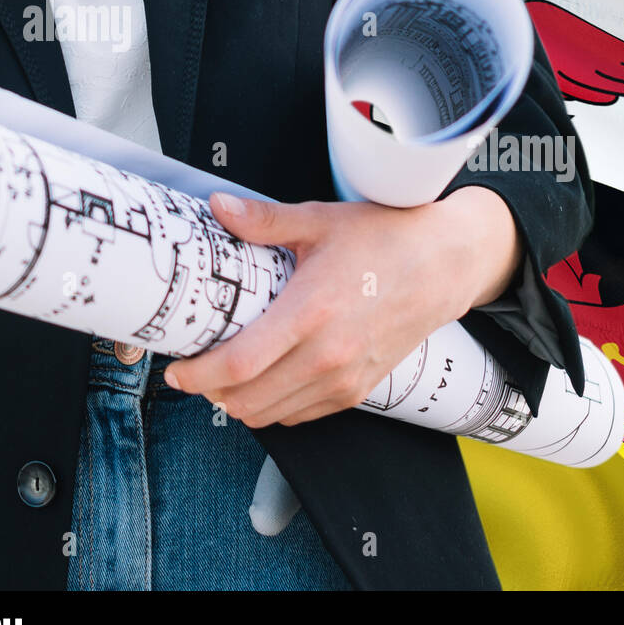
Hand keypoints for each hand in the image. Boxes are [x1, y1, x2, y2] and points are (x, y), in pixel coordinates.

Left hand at [163, 186, 521, 427]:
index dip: (198, 374)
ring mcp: (345, 378)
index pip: (238, 365)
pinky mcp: (358, 389)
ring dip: (240, 402)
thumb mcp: (322, 221)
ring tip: (228, 375)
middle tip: (195, 369)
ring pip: (271, 415)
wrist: (446, 264)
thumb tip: (219, 208)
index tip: (178, 368)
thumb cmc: (389, 239)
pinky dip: (275, 406)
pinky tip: (268, 378)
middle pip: (247, 400)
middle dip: (210, 391)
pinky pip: (300, 415)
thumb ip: (265, 221)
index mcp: (311, 312)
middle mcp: (328, 355)